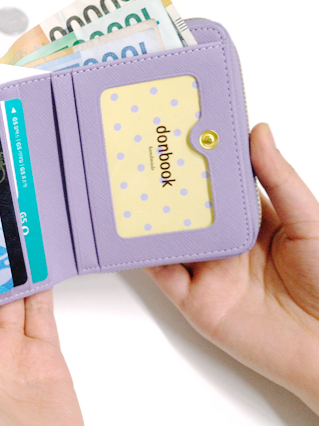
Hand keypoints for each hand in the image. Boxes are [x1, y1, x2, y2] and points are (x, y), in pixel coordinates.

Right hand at [146, 123, 318, 414]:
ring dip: (150, 216)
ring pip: (171, 237)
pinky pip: (162, 272)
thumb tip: (259, 132)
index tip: (180, 134)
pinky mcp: (193, 299)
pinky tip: (133, 233)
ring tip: (131, 186)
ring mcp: (206, 270)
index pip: (216, 185)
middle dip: (168, 184)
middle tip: (145, 155)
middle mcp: (224, 243)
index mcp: (250, 220)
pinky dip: (145, 254)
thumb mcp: (307, 221)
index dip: (199, 161)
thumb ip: (279, 179)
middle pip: (188, 209)